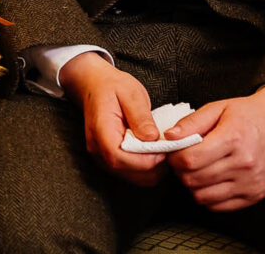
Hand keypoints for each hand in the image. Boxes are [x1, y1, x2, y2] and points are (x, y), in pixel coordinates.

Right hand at [60, 51, 167, 186]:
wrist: (94, 86)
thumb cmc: (112, 87)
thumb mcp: (130, 93)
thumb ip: (141, 116)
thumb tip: (153, 138)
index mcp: (100, 131)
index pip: (120, 157)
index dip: (146, 159)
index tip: (165, 149)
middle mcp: (98, 149)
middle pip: (128, 172)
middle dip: (153, 166)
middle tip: (170, 149)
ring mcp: (102, 157)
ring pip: (133, 178)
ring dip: (152, 169)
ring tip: (163, 149)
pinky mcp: (110, 160)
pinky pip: (132, 174)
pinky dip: (147, 169)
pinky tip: (154, 152)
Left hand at [165, 85, 264, 210]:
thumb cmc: (247, 115)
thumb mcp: (217, 108)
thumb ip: (190, 123)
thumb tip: (169, 137)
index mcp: (233, 139)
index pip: (190, 160)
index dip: (174, 157)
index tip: (174, 150)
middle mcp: (245, 164)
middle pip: (194, 179)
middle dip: (180, 170)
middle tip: (183, 158)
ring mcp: (251, 183)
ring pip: (203, 196)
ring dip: (192, 184)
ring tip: (197, 168)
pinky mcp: (255, 195)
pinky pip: (218, 206)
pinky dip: (207, 195)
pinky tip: (210, 179)